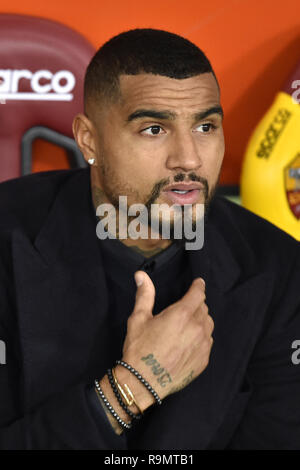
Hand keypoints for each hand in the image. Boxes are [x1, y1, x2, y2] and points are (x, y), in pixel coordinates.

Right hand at [121, 270, 213, 402]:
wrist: (143, 382)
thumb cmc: (139, 348)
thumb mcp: (139, 318)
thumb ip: (145, 294)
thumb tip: (141, 276)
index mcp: (181, 314)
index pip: (198, 293)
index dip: (198, 286)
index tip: (199, 283)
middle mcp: (196, 327)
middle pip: (203, 308)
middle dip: (195, 304)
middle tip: (183, 309)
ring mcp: (202, 345)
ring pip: (208, 324)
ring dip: (200, 320)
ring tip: (186, 326)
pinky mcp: (204, 359)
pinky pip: (208, 342)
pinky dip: (201, 338)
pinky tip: (187, 342)